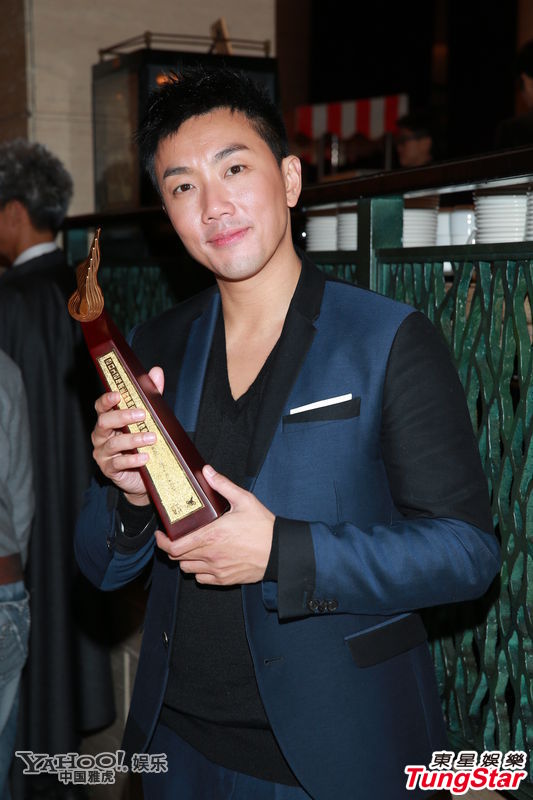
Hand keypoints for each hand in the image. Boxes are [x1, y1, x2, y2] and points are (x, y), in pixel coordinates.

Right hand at [91, 366, 163, 503]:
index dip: (107, 400)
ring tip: (152, 437)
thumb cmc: (142, 442)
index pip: (101, 406)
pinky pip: (118, 464)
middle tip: (142, 414)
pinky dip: (132, 459)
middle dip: (122, 416)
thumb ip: (150, 396)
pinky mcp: (109, 470)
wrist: (142, 476)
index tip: (118, 395)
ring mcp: (103, 453)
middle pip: (104, 422)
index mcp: (109, 420)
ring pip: (113, 443)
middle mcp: (102, 435)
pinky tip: (145, 457)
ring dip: (133, 439)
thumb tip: (156, 372)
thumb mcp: (148, 418)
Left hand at [155, 465, 274, 584]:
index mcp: (211, 536)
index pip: (175, 546)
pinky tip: (205, 560)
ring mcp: (217, 569)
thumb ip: (223, 485)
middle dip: (172, 548)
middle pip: (177, 558)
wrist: (280, 551)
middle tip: (174, 538)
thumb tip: (207, 471)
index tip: (160, 535)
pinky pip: (202, 578)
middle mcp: (210, 555)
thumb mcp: (244, 500)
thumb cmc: (263, 526)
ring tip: (190, 548)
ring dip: (185, 559)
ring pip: (187, 569)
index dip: (162, 542)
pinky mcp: (225, 579)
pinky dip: (198, 570)